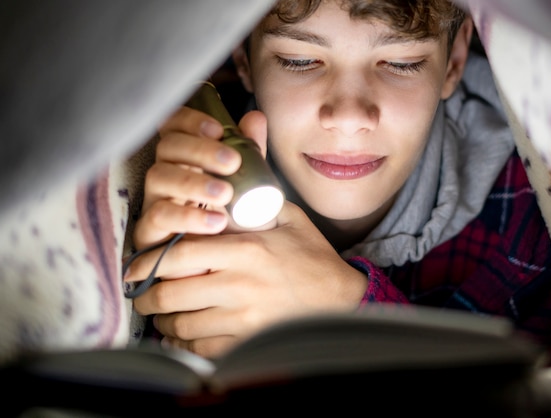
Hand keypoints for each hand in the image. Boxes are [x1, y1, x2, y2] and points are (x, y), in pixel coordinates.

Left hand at [125, 201, 367, 357]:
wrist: (342, 299)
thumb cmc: (312, 258)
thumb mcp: (289, 219)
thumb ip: (255, 200)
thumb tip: (229, 176)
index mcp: (246, 249)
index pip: (180, 254)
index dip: (148, 261)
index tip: (135, 266)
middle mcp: (239, 285)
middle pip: (172, 294)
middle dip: (147, 296)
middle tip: (142, 293)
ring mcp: (243, 318)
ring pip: (182, 324)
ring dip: (164, 320)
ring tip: (161, 313)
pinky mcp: (248, 340)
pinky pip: (201, 349)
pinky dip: (183, 344)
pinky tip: (181, 335)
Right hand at [133, 107, 268, 274]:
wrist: (234, 268)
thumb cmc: (239, 223)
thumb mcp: (249, 185)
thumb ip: (250, 152)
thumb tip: (255, 117)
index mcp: (187, 160)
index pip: (175, 127)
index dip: (190, 121)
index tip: (218, 128)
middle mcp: (167, 176)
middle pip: (167, 148)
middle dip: (200, 150)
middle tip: (232, 162)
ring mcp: (155, 202)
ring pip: (158, 177)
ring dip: (193, 182)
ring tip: (225, 194)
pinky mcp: (150, 233)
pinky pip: (157, 217)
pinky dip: (187, 217)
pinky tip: (216, 221)